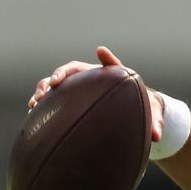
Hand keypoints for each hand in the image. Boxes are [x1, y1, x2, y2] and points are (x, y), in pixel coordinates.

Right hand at [28, 46, 164, 141]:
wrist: (133, 116)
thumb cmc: (143, 112)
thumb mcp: (151, 116)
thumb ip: (155, 124)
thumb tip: (158, 137)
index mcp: (113, 78)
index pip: (108, 64)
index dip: (106, 58)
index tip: (101, 52)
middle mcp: (92, 80)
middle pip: (72, 71)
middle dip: (59, 75)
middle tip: (52, 85)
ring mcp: (78, 90)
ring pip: (57, 85)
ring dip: (44, 89)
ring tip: (35, 103)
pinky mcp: (70, 101)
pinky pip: (53, 100)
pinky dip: (43, 104)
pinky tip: (33, 114)